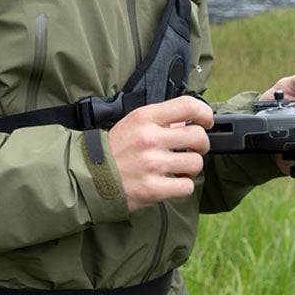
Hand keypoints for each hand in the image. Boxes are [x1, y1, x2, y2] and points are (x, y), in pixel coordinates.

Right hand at [107, 96, 212, 213]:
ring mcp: (151, 164)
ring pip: (196, 163)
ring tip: (179, 168)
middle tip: (193, 150)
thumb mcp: (134, 124)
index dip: (204, 113)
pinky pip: (186, 186)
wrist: (88, 177)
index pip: (187, 105)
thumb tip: (190, 122)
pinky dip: (183, 186)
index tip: (206, 121)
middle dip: (201, 145)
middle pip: (198, 136)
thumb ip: (161, 121)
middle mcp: (149, 138)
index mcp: (145, 117)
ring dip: (192, 167)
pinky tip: (172, 183)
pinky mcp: (153, 188)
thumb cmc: (115, 150)